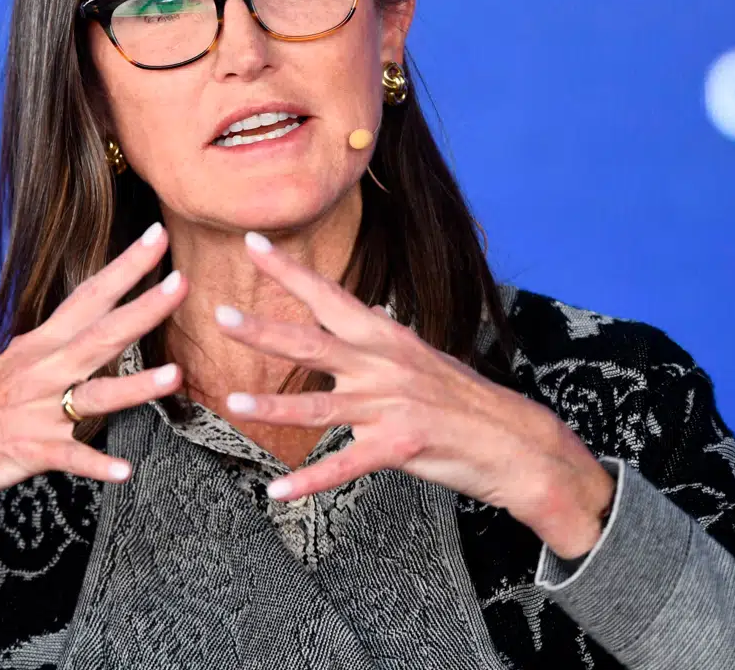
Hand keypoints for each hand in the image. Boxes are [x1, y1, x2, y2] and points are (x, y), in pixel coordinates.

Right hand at [0, 222, 187, 604]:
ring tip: (175, 376)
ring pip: (94, 395)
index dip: (125, 266)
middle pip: (102, 334)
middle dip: (144, 308)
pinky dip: (96, 464)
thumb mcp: (14, 369)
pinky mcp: (28, 451)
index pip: (90, 296)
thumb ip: (56, 351)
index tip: (158, 235)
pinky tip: (124, 471)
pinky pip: (69, 458)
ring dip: (136, 387)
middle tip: (183, 281)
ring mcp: (35, 411)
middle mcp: (40, 370)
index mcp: (39, 345)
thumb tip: (92, 331)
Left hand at [216, 232, 614, 558]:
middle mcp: (384, 365)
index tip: (253, 243)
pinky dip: (309, 481)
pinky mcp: (399, 447)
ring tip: (232, 405)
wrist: (513, 440)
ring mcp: (390, 406)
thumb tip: (368, 312)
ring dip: (273, 408)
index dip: (289, 271)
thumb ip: (387, 339)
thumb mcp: (422, 356)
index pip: (329, 296)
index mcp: (386, 337)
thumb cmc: (462, 398)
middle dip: (264, 330)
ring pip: (320, 407)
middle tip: (220, 314)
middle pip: (313, 343)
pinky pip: (344, 466)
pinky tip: (277, 490)